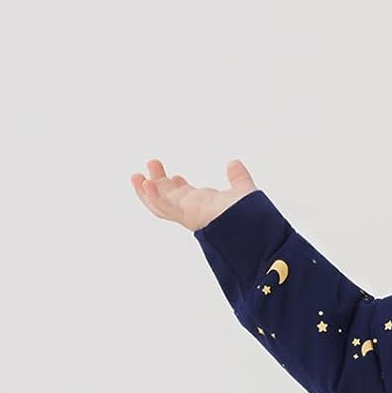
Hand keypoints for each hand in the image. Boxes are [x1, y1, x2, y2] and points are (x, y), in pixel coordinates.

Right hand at [130, 157, 258, 232]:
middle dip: (158, 183)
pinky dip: (153, 197)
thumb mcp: (242, 192)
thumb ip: (238, 178)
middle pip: (168, 198)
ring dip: (147, 191)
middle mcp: (194, 212)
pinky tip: (144, 184)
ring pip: (160, 205)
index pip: (185, 197)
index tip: (176, 175)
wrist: (256, 229)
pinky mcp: (187, 216)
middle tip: (152, 164)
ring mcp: (189, 215)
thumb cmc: (252, 218)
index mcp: (205, 207)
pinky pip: (165, 208)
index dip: (177, 186)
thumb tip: (234, 163)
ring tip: (135, 176)